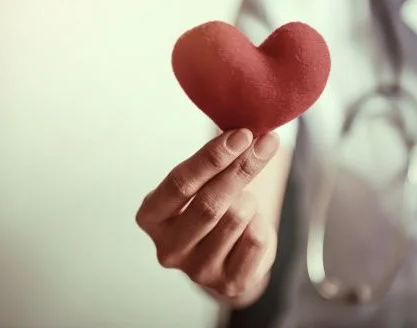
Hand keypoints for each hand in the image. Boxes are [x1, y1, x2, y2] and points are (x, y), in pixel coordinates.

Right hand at [135, 129, 279, 299]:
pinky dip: (261, 223)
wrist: (223, 255)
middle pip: (210, 203)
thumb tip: (243, 133)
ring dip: (250, 200)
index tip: (241, 134)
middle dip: (242, 168)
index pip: (180, 182)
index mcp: (150, 217)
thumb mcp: (198, 184)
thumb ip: (212, 162)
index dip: (213, 157)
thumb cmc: (205, 207)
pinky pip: (256, 240)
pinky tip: (251, 224)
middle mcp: (168, 248)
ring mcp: (196, 271)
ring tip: (243, 201)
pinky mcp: (227, 284)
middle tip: (266, 141)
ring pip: (237, 218)